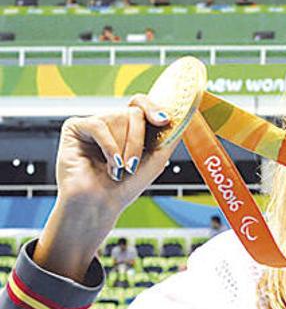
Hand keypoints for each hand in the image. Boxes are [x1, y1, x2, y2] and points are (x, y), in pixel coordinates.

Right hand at [34, 94, 179, 280]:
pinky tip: (110, 164)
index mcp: (130, 128)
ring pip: (118, 117)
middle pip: (134, 112)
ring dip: (123, 148)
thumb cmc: (126, 186)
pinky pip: (98, 125)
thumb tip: (186, 115)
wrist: (100, 205)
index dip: (153, 107)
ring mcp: (94, 123)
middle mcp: (113, 122)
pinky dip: (109, 146)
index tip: (163, 120)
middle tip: (132, 165)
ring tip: (116, 169)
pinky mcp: (75, 128)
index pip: (141, 103)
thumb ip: (170, 136)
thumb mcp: (157, 159)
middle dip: (138, 140)